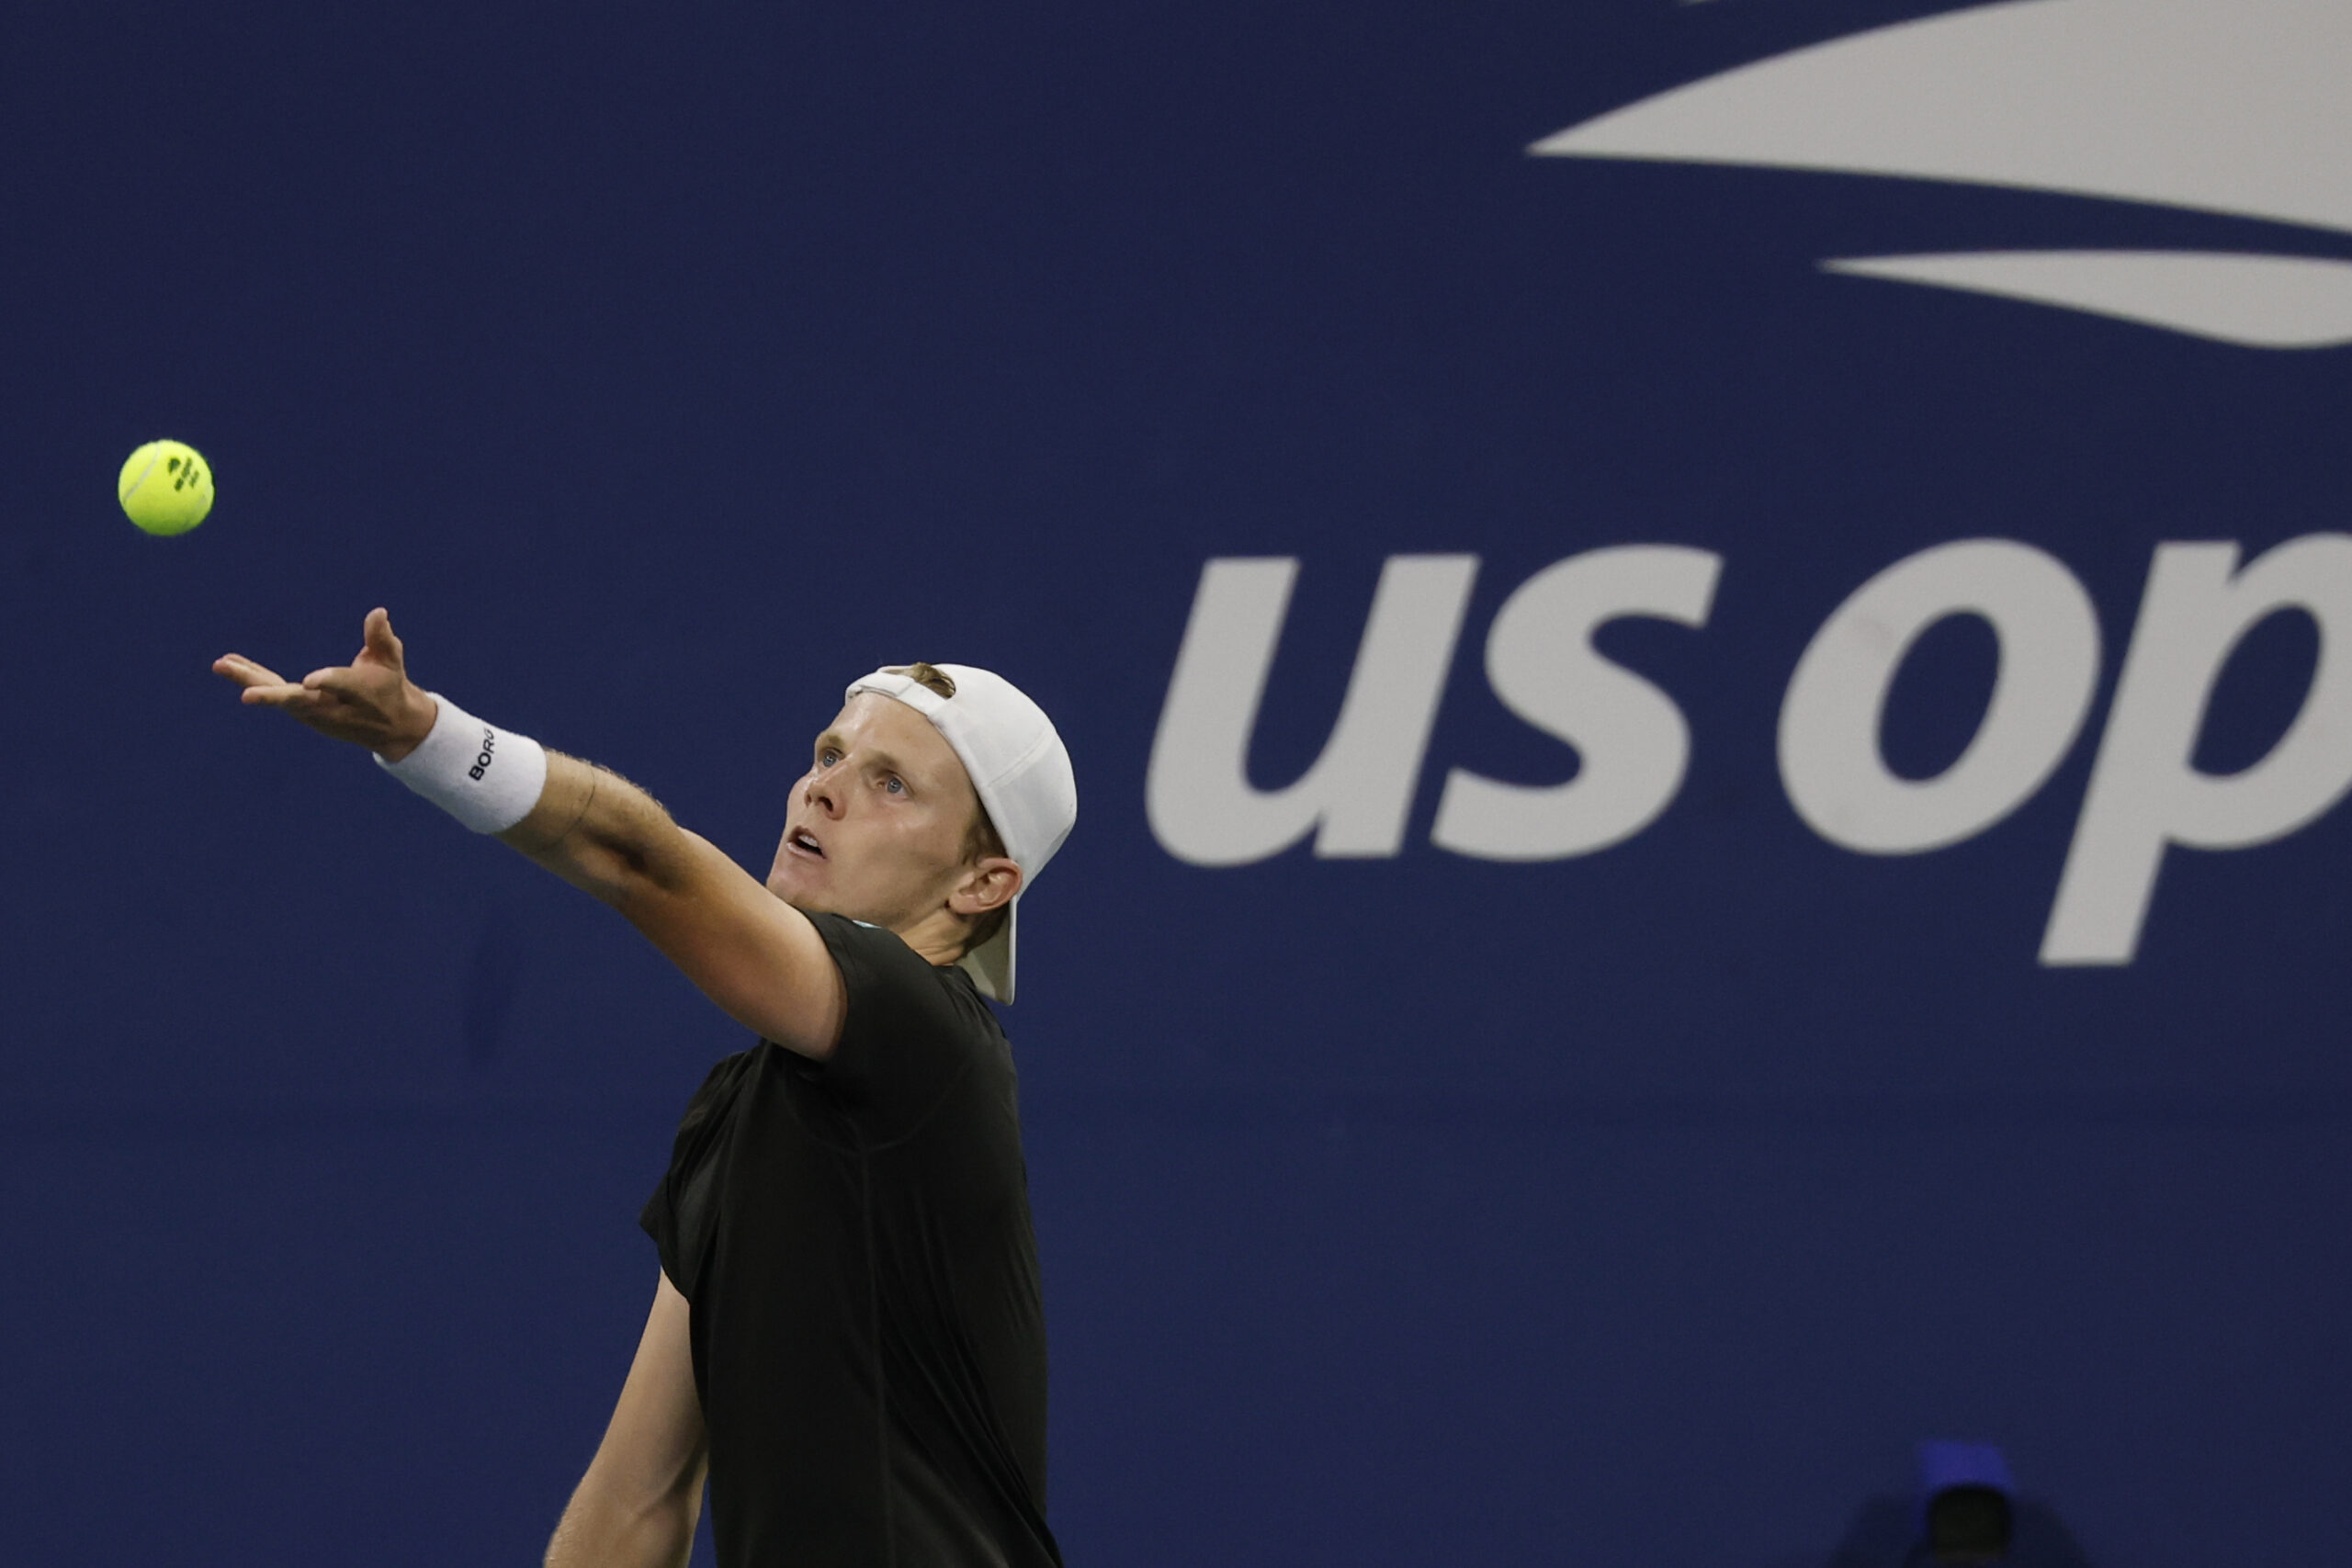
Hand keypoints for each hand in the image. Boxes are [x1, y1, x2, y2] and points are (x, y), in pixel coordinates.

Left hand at [214, 608, 440, 760]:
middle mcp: (332, 708)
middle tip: (246, 696)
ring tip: (221, 664)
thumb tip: (378, 612)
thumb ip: (382, 638)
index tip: (309, 682)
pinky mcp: (300, 711)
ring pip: (278, 696)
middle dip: (273, 698)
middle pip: (299, 702)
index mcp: (359, 693)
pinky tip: (229, 663)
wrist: (389, 727)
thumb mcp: (392, 661)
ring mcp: (313, 713)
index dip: (326, 682)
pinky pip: (273, 692)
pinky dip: (252, 677)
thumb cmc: (389, 685)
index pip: (341, 686)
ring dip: (249, 680)